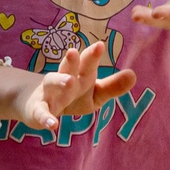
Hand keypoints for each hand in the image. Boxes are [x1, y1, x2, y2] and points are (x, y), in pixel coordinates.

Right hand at [12, 42, 136, 132]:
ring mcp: (49, 94)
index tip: (100, 45)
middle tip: (74, 51)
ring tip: (69, 81)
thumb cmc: (71, 96)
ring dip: (59, 81)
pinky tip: (52, 124)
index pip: (86, 63)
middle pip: (68, 68)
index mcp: (79, 75)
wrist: (36, 105)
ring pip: (52, 84)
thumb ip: (112, 86)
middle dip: (72, 61)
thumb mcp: (93, 93)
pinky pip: (40, 113)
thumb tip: (133, 74)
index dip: (92, 55)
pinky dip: (45, 118)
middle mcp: (63, 80)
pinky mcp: (37, 110)